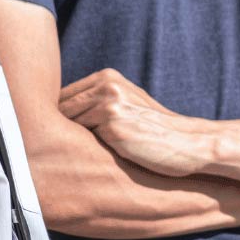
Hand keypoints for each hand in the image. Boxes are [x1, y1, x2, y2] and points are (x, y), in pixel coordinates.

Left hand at [59, 69, 210, 176]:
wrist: (187, 144)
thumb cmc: (156, 134)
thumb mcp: (128, 107)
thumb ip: (99, 104)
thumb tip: (60, 119)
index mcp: (108, 77)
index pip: (64, 96)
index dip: (55, 119)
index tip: (53, 138)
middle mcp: (107, 84)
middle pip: (60, 107)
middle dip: (53, 130)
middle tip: (52, 152)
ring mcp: (109, 102)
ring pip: (66, 123)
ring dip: (63, 141)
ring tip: (66, 159)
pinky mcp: (113, 124)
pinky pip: (81, 138)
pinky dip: (79, 150)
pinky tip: (83, 161)